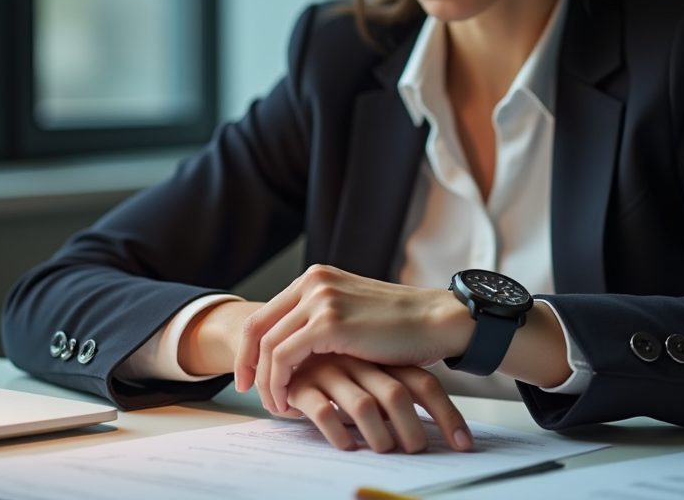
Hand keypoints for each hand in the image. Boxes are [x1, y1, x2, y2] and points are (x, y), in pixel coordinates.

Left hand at [234, 265, 473, 413]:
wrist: (437, 321)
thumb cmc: (402, 327)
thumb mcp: (353, 314)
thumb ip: (324, 321)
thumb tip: (297, 352)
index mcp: (317, 278)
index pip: (266, 313)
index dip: (250, 347)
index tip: (249, 375)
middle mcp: (314, 283)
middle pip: (258, 326)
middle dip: (246, 364)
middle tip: (248, 392)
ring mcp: (320, 300)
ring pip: (268, 345)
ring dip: (266, 381)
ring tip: (275, 405)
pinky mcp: (328, 323)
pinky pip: (284, 357)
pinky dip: (279, 382)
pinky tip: (288, 401)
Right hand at [274, 354, 471, 452]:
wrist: (281, 343)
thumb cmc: (334, 368)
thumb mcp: (369, 373)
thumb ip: (393, 392)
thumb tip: (428, 436)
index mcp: (384, 357)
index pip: (425, 385)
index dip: (447, 415)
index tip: (464, 445)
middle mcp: (361, 360)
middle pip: (398, 395)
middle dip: (412, 430)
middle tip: (416, 452)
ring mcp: (331, 367)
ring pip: (364, 405)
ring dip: (379, 436)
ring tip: (383, 451)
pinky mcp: (302, 381)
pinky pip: (322, 410)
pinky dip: (338, 432)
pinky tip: (346, 446)